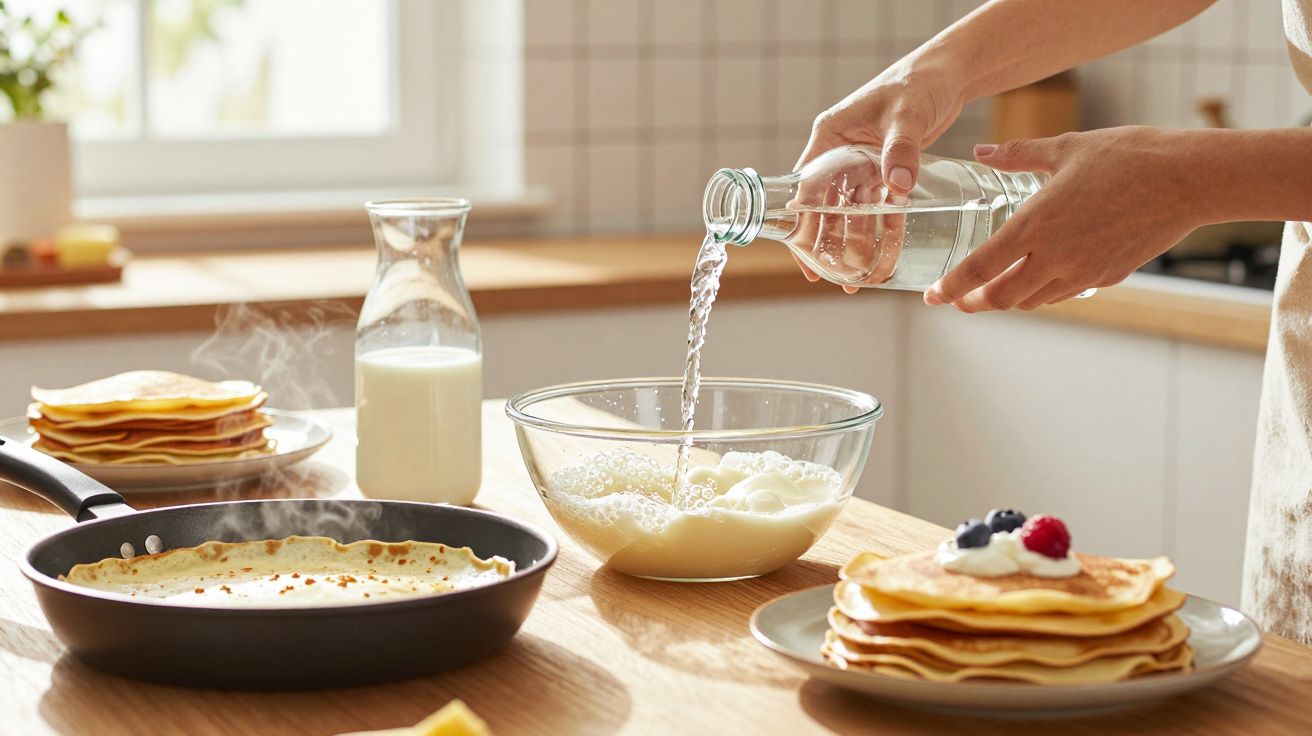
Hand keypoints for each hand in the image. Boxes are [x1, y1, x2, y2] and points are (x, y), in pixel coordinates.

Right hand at [793, 59, 967, 291]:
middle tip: (836, 277)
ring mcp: (862, 163)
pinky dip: (883, 228)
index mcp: (830, 136)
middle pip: (826, 205)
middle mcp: (840, 152)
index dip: (803, 222)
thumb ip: (902, 149)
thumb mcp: (907, 116)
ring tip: (858, 277)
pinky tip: (886, 254)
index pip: (806, 185)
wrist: (946, 74)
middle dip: (830, 242)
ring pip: (852, 210)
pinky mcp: (885, 169)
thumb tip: (898, 185)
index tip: (805, 254)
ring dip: (855, 241)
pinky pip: (880, 205)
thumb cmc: (918, 82)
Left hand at [924, 126, 1206, 311]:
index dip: (951, 288)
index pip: (979, 269)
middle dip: (973, 302)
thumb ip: (1019, 154)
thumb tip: (983, 152)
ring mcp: (1083, 271)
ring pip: (1031, 301)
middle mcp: (1054, 256)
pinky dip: (1041, 292)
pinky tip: (1037, 279)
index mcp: (1035, 225)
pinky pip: (1062, 293)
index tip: (932, 297)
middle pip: (1000, 297)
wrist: (1189, 179)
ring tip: (992, 291)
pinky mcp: (1107, 276)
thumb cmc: (1128, 157)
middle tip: (958, 300)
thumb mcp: (1066, 148)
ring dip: (1007, 299)